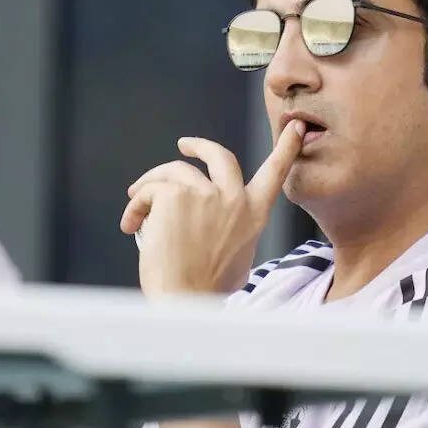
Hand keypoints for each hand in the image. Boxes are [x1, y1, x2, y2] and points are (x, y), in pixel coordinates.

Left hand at [120, 120, 304, 294]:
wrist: (185, 301)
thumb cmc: (206, 290)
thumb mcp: (237, 256)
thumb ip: (231, 229)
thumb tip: (212, 221)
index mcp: (255, 215)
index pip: (276, 173)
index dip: (287, 147)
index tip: (296, 125)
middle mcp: (234, 199)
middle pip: (220, 155)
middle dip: (200, 146)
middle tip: (184, 146)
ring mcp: (204, 193)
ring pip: (172, 172)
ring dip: (149, 187)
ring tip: (136, 209)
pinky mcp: (174, 194)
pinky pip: (148, 191)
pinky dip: (135, 207)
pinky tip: (131, 226)